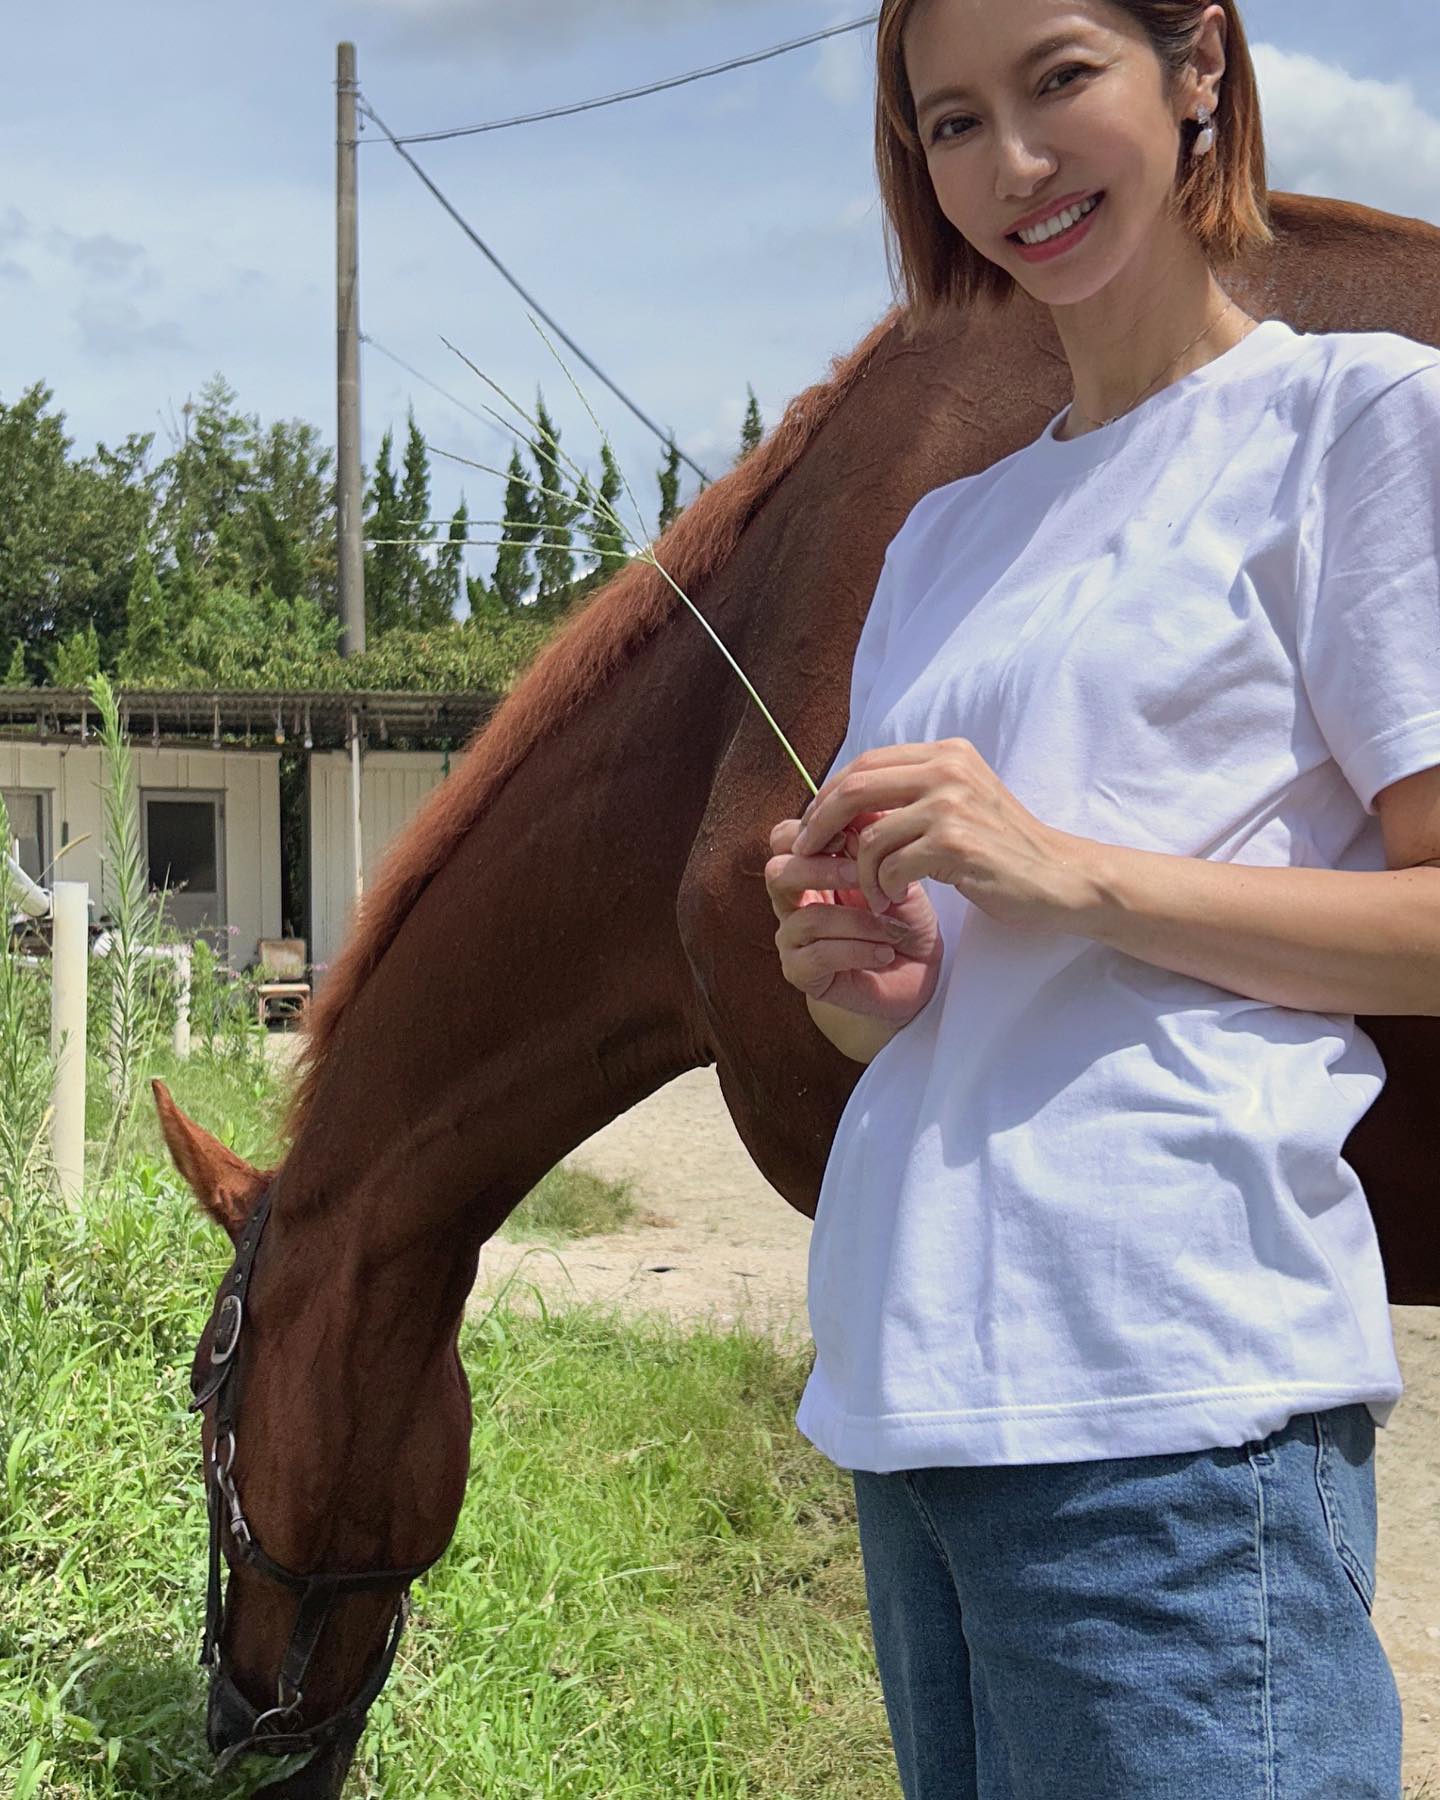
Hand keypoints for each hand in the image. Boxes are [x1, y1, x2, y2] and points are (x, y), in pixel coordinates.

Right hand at [765, 814, 944, 1021]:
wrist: (918, 975)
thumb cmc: (903, 920)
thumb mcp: (896, 872)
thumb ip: (873, 841)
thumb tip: (862, 809)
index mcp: (809, 869)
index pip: (784, 837)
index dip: (812, 831)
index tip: (852, 837)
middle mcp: (793, 902)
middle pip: (777, 872)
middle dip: (824, 870)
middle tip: (865, 877)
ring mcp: (793, 938)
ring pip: (805, 918)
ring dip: (858, 921)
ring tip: (894, 930)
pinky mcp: (800, 973)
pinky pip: (817, 956)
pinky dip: (858, 950)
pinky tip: (884, 953)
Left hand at [790, 738, 1097, 932]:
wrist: (1061, 878)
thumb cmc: (1003, 849)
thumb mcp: (958, 805)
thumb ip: (910, 796)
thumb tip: (841, 805)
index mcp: (946, 753)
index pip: (865, 763)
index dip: (828, 795)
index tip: (813, 827)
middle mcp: (948, 769)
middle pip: (854, 788)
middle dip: (821, 825)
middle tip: (811, 855)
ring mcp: (952, 804)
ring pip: (869, 835)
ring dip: (860, 872)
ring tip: (874, 893)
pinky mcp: (956, 843)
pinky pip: (891, 866)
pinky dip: (882, 888)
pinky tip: (894, 899)